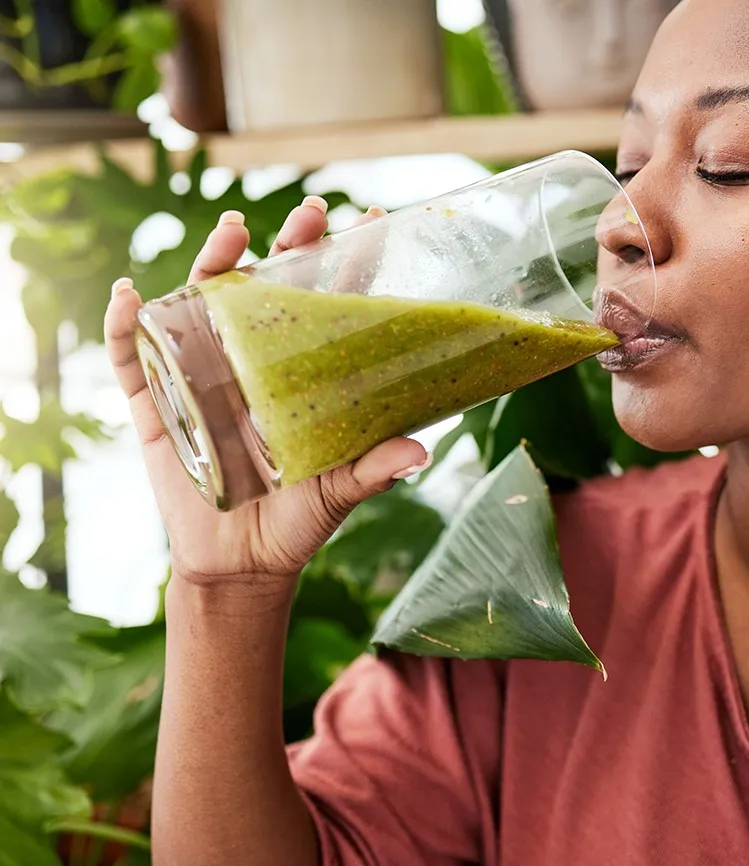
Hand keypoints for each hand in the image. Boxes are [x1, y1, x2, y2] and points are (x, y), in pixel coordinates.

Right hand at [105, 198, 428, 595]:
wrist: (241, 565)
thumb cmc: (297, 521)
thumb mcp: (338, 491)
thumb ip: (374, 468)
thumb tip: (421, 451)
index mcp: (298, 375)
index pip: (325, 305)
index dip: (345, 262)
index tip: (371, 219)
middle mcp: (251, 364)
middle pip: (266, 289)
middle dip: (285, 245)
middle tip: (309, 216)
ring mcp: (201, 378)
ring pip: (201, 304)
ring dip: (211, 262)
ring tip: (232, 233)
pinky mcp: (158, 406)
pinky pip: (133, 358)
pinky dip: (125, 325)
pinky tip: (128, 296)